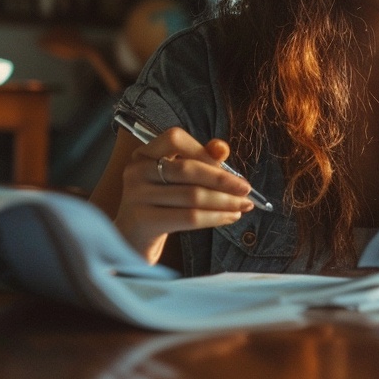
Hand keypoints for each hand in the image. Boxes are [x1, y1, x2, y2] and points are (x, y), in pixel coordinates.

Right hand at [115, 126, 257, 259]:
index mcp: (144, 153)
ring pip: (193, 195)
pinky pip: (189, 217)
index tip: (228, 167)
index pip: (174, 138)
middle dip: (223, 180)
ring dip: (225, 201)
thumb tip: (221, 148)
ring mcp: (136, 195)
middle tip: (246, 189)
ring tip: (243, 206)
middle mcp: (136, 170)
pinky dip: (216, 217)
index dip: (204, 151)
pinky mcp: (143, 220)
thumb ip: (198, 159)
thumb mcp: (176, 179)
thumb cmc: (160, 205)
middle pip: (188, 169)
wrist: (132, 240)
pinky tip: (230, 217)